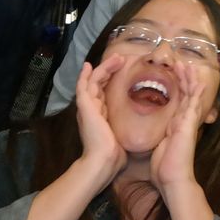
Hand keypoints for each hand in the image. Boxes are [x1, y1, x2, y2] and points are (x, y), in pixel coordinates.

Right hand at [74, 55, 128, 181]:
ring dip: (103, 68)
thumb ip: (124, 127)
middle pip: (99, 83)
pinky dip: (85, 75)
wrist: (103, 161)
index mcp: (99, 115)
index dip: (111, 80)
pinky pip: (83, 86)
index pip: (104, 92)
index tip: (122, 70)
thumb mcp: (121, 135)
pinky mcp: (84, 107)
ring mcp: (86, 107)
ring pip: (93, 81)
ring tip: (115, 58)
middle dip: (109, 70)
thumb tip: (137, 129)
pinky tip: (88, 66)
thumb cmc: (114, 154)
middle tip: (120, 59)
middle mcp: (91, 109)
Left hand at [150, 57, 219, 192]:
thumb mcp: (159, 147)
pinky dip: (197, 91)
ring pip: (191, 95)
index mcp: (176, 126)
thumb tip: (152, 137)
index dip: (177, 88)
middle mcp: (184, 122)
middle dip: (183, 79)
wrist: (172, 178)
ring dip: (189, 80)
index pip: (178, 102)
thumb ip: (159, 138)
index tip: (173, 75)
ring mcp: (188, 122)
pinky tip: (199, 80)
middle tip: (180, 63)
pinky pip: (194, 104)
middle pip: (186, 95)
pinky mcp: (189, 124)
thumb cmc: (164, 167)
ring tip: (187, 65)